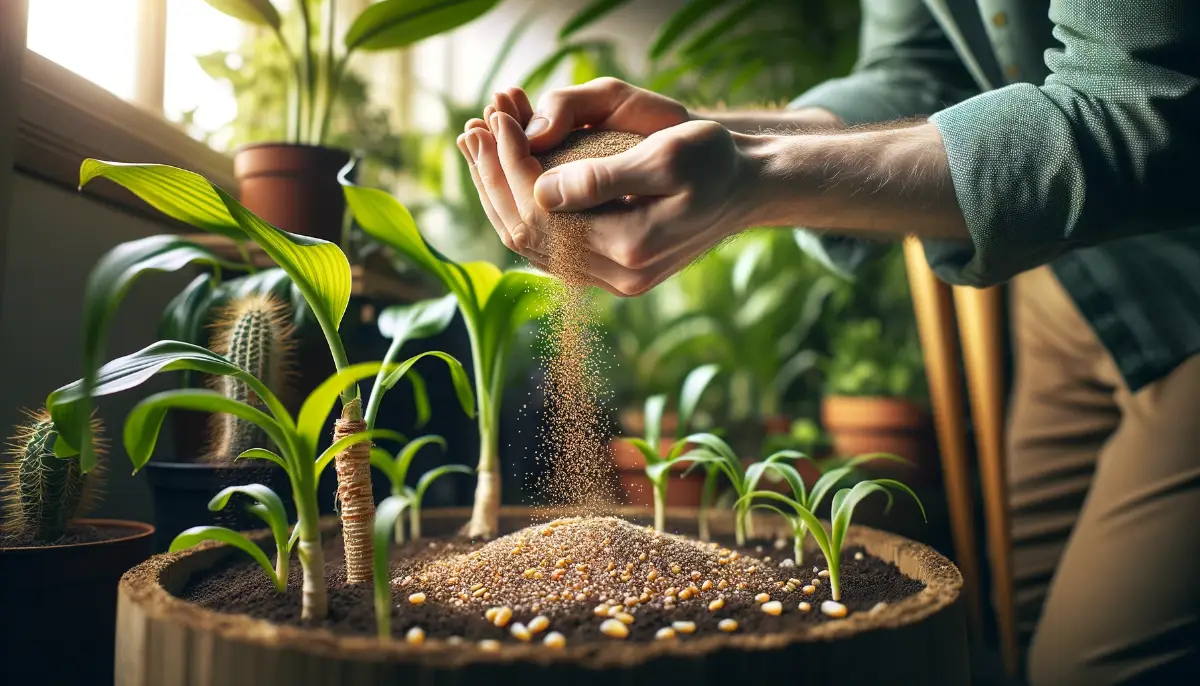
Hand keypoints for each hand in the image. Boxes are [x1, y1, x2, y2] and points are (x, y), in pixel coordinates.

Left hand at [455, 80, 763, 295]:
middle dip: (492, 177)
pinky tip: (506, 177)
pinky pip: (548, 248)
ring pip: (531, 246)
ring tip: (479, 147)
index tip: (496, 118)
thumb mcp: (668, 155)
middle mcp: (618, 275)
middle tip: (473, 128)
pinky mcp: (612, 274)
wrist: (748, 187)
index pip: (542, 209)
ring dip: (498, 195)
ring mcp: (613, 280)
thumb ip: (603, 177)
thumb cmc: (715, 160)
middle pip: (526, 233)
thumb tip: (541, 192)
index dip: (510, 162)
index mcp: (631, 246)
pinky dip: (520, 210)